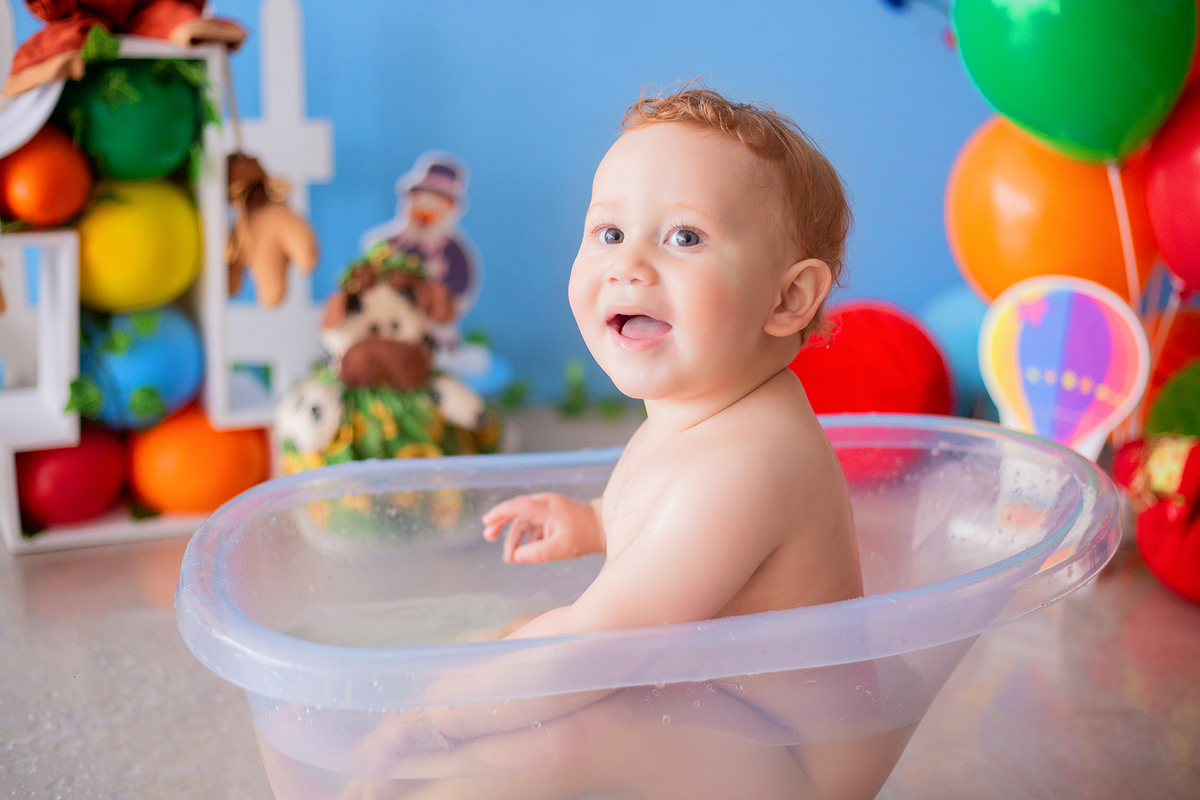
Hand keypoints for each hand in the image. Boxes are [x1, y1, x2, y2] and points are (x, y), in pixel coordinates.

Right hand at [482, 494, 603, 563]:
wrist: (603, 528)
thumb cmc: (584, 535)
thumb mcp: (561, 548)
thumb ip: (537, 553)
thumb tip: (516, 557)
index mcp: (546, 507)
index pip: (518, 506)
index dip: (500, 513)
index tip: (487, 521)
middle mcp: (544, 504)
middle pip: (516, 511)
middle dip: (501, 524)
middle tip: (488, 536)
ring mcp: (547, 510)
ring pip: (523, 522)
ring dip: (514, 538)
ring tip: (508, 559)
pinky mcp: (550, 518)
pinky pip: (532, 526)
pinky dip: (526, 539)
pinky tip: (523, 553)